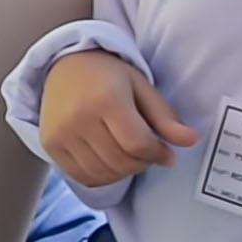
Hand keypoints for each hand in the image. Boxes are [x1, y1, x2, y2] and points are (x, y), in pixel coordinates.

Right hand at [39, 49, 198, 187]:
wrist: (65, 65)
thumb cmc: (108, 75)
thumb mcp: (142, 87)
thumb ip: (165, 117)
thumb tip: (191, 141)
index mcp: (106, 100)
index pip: (138, 144)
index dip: (158, 154)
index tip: (166, 153)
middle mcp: (78, 118)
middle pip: (120, 161)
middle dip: (142, 163)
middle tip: (147, 153)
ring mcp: (61, 133)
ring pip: (102, 173)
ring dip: (123, 172)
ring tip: (129, 156)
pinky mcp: (50, 144)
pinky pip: (82, 176)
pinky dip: (102, 176)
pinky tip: (110, 161)